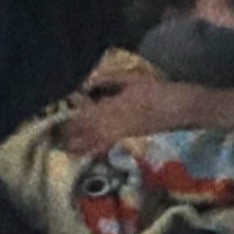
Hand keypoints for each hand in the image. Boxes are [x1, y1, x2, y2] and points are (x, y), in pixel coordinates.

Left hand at [58, 84, 179, 159]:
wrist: (181, 108)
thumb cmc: (157, 91)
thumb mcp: (133, 79)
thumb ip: (109, 79)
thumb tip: (86, 82)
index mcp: (113, 106)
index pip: (84, 115)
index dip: (69, 121)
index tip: (53, 123)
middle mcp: (113, 123)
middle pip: (85, 132)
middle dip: (69, 136)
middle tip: (52, 140)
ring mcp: (121, 134)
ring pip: (93, 142)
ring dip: (77, 146)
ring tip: (62, 150)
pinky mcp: (128, 140)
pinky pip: (106, 147)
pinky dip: (93, 151)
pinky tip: (84, 154)